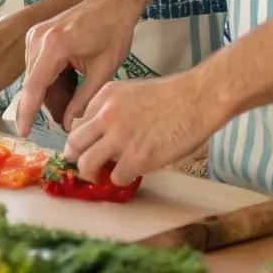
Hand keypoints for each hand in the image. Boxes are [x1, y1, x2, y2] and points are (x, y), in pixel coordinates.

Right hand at [15, 0, 139, 136]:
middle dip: (48, 105)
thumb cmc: (114, 30)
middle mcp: (37, 39)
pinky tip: (70, 83)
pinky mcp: (38, 35)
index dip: (28, 113)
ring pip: (36, 77)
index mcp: (53, 46)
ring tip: (75, 100)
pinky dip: (52, 79)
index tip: (24, 134)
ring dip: (51, 93)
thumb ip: (83, 100)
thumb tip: (68, 126)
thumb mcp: (103, 71)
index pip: (34, 88)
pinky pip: (39, 66)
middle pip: (34, 84)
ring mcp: (35, 35)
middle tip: (69, 121)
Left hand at [64, 68, 218, 186]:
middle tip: (88, 167)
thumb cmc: (174, 96)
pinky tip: (133, 172)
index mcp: (105, 96)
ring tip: (104, 175)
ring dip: (93, 174)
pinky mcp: (136, 158)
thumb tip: (103, 135)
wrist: (199, 97)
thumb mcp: (133, 92)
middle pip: (73, 144)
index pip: (77, 123)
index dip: (83, 140)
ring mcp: (120, 137)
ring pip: (85, 164)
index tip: (89, 148)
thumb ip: (114, 110)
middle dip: (77, 158)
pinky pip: (115, 177)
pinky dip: (122, 179)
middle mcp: (106, 115)